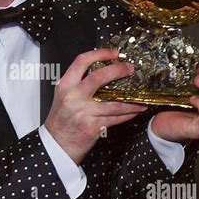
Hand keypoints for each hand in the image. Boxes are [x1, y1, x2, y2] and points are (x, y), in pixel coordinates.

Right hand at [44, 48, 147, 163]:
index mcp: (65, 85)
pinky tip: (135, 110)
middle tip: (130, 69)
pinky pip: (116, 118)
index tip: (114, 53)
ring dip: (131, 100)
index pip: (82, 61)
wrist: (56, 145)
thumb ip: (78, 84)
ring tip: (141, 97)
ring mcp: (83, 111)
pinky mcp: (92, 126)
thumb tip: (103, 73)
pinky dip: (128, 114)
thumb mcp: (63, 97)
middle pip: (100, 77)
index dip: (100, 54)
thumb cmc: (61, 121)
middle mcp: (73, 96)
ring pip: (114, 102)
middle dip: (119, 70)